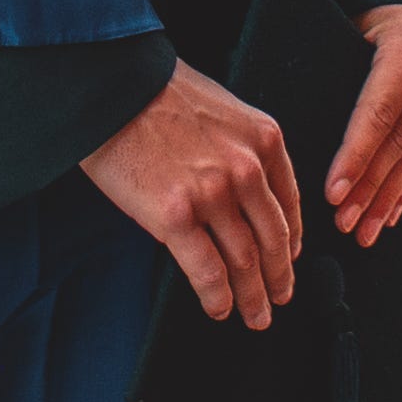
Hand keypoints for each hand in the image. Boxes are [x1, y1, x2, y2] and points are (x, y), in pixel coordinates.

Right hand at [81, 62, 303, 328]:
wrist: (111, 86)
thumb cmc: (156, 92)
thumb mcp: (221, 109)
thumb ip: (240, 148)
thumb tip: (244, 191)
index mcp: (263, 139)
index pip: (288, 203)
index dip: (291, 239)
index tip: (288, 258)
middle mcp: (247, 169)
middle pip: (273, 238)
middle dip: (279, 276)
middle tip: (279, 297)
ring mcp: (213, 195)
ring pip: (245, 261)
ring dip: (253, 296)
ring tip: (255, 315)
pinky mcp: (176, 216)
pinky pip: (207, 271)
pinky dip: (218, 297)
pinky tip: (220, 309)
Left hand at [327, 6, 401, 244]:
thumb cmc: (352, 17)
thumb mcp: (340, 30)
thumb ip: (327, 73)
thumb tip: (283, 133)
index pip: (379, 110)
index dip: (356, 156)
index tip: (332, 194)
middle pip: (401, 137)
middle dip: (371, 186)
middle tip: (344, 224)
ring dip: (389, 197)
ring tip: (364, 232)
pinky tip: (391, 215)